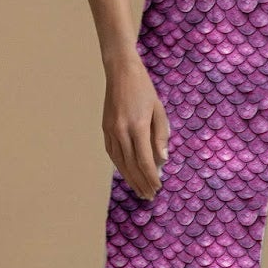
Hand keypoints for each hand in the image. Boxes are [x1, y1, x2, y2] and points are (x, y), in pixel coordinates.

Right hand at [104, 57, 169, 200]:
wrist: (120, 71)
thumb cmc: (144, 89)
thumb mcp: (159, 110)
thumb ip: (160, 136)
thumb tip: (162, 160)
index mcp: (137, 126)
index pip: (144, 160)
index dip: (152, 177)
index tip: (158, 187)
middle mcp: (121, 131)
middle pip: (131, 165)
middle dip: (141, 183)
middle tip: (149, 196)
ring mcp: (110, 130)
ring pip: (119, 162)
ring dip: (130, 178)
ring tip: (139, 190)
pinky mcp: (105, 129)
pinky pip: (112, 153)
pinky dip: (120, 166)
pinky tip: (126, 174)